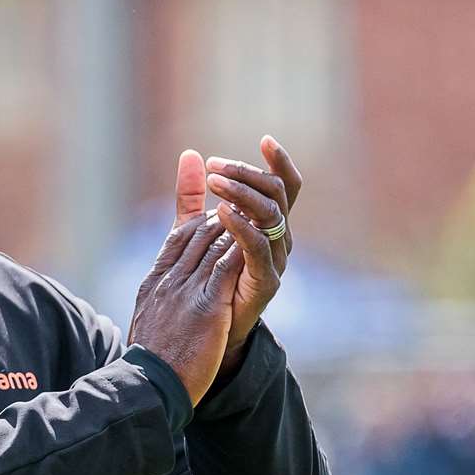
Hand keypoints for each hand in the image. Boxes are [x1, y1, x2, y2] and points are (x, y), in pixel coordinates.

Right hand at [126, 211, 240, 407]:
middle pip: (198, 233)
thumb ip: (158, 303)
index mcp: (154, 283)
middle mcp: (168, 280)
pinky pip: (227, 266)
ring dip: (237, 225)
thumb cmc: (150, 364)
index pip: (177, 238)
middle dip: (223, 216)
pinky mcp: (207, 306)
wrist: (148, 386)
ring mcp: (186, 291)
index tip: (216, 211)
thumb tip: (163, 298)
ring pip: (214, 243)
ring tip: (257, 214)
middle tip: (246, 205)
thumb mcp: (149, 324)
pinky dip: (243, 247)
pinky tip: (259, 238)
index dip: (198, 219)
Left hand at [204, 136, 301, 367]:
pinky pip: (259, 247)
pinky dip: (242, 226)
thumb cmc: (202, 280)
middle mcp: (278, 239)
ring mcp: (275, 260)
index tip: (265, 139)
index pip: (284, 186)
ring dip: (243, 193)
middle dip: (248, 174)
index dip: (280, 162)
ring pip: (271, 214)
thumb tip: (190, 154)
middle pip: (278, 194)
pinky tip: (221, 211)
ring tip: (215, 182)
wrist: (202, 334)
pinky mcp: (265, 282)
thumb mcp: (193, 231)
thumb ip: (191, 196)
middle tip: (216, 166)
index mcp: (267, 225)